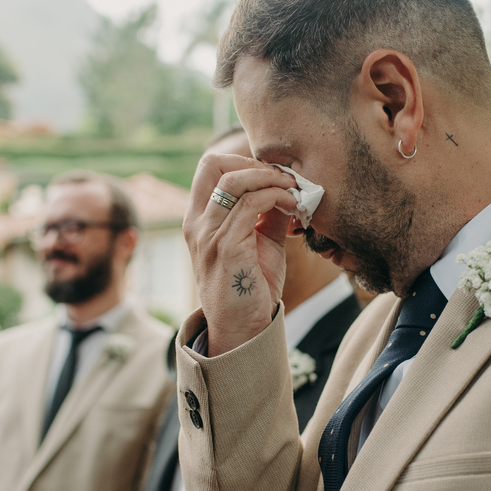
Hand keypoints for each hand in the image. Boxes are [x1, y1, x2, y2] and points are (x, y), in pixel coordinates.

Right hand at [183, 152, 299, 354]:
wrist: (243, 329)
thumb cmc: (250, 287)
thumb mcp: (258, 242)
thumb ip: (266, 214)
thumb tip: (286, 187)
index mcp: (198, 219)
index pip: (209, 167)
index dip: (243, 161)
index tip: (272, 175)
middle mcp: (197, 224)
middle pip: (213, 164)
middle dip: (253, 163)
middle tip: (283, 178)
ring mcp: (208, 235)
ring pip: (235, 181)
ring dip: (271, 179)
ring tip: (293, 191)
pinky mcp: (226, 248)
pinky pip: (251, 205)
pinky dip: (276, 197)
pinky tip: (291, 207)